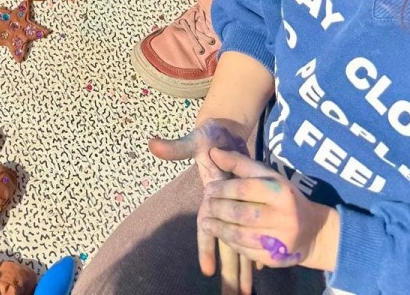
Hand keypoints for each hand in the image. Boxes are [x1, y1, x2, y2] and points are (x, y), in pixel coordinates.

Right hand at [149, 120, 253, 290]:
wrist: (222, 131)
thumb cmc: (208, 136)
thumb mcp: (194, 140)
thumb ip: (176, 147)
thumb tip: (152, 144)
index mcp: (210, 198)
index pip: (206, 227)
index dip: (206, 247)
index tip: (207, 271)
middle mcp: (220, 209)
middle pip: (225, 244)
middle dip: (228, 271)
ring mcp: (232, 209)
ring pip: (238, 244)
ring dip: (241, 269)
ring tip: (245, 294)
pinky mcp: (244, 205)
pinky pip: (248, 234)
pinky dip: (251, 251)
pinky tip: (257, 270)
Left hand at [200, 149, 339, 273]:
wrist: (312, 230)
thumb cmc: (283, 197)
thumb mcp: (268, 175)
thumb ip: (240, 163)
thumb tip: (213, 152)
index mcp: (281, 192)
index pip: (246, 189)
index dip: (223, 189)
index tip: (209, 189)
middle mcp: (283, 217)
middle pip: (242, 213)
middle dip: (219, 209)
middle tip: (206, 205)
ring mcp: (279, 241)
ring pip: (242, 235)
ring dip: (220, 229)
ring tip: (206, 222)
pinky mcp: (274, 259)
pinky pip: (246, 251)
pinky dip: (230, 243)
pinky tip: (221, 235)